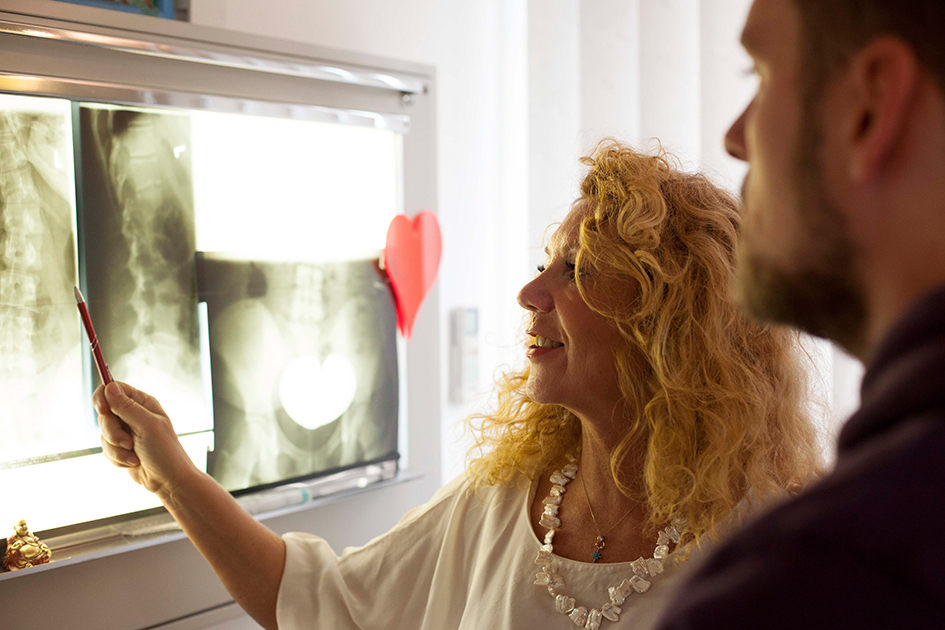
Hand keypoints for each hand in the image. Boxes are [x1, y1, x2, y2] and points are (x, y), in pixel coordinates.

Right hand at [94, 381, 199, 497]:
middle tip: (128, 442)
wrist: (167, 480)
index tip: (103, 411)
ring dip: (116, 448)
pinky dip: (116, 458)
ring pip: (103, 434)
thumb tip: (110, 387)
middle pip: (104, 414)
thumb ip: (127, 407)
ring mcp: (126, 431)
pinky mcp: (120, 447)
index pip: (114, 389)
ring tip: (134, 455)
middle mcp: (133, 415)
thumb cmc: (164, 451)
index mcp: (143, 403)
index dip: (104, 398)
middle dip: (112, 432)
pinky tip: (132, 462)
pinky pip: (105, 449)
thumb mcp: (147, 426)